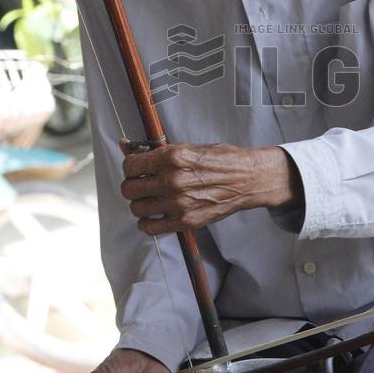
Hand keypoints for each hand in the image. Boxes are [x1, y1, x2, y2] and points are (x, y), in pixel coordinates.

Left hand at [120, 141, 302, 235]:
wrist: (248, 179)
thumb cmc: (221, 159)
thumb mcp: (189, 147)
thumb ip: (157, 150)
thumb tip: (125, 144)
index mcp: (173, 157)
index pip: (130, 165)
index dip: (130, 166)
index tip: (137, 168)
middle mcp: (173, 180)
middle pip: (129, 189)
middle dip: (132, 185)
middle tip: (142, 183)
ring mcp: (179, 203)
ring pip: (137, 208)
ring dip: (140, 203)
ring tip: (150, 198)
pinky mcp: (185, 221)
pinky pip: (150, 228)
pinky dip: (147, 223)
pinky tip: (154, 215)